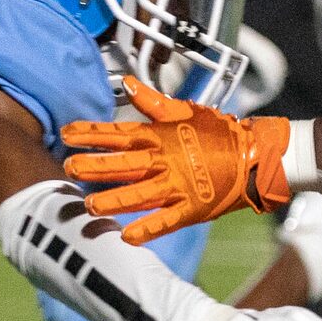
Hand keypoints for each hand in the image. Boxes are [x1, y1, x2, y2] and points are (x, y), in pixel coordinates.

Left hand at [63, 76, 294, 241]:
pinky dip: (147, 229)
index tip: (66, 134)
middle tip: (69, 168)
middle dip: (94, 166)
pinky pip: (166, 221)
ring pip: (139, 194)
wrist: (255, 157)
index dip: (91, 134)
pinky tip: (126, 236)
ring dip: (113, 200)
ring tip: (89, 205)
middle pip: (123, 163)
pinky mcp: (192, 208)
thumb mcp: (185, 111)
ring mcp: (179, 186)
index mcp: (162, 137)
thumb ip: (153, 102)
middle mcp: (166, 161)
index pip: (119, 133)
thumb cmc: (220, 133)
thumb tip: (129, 83)